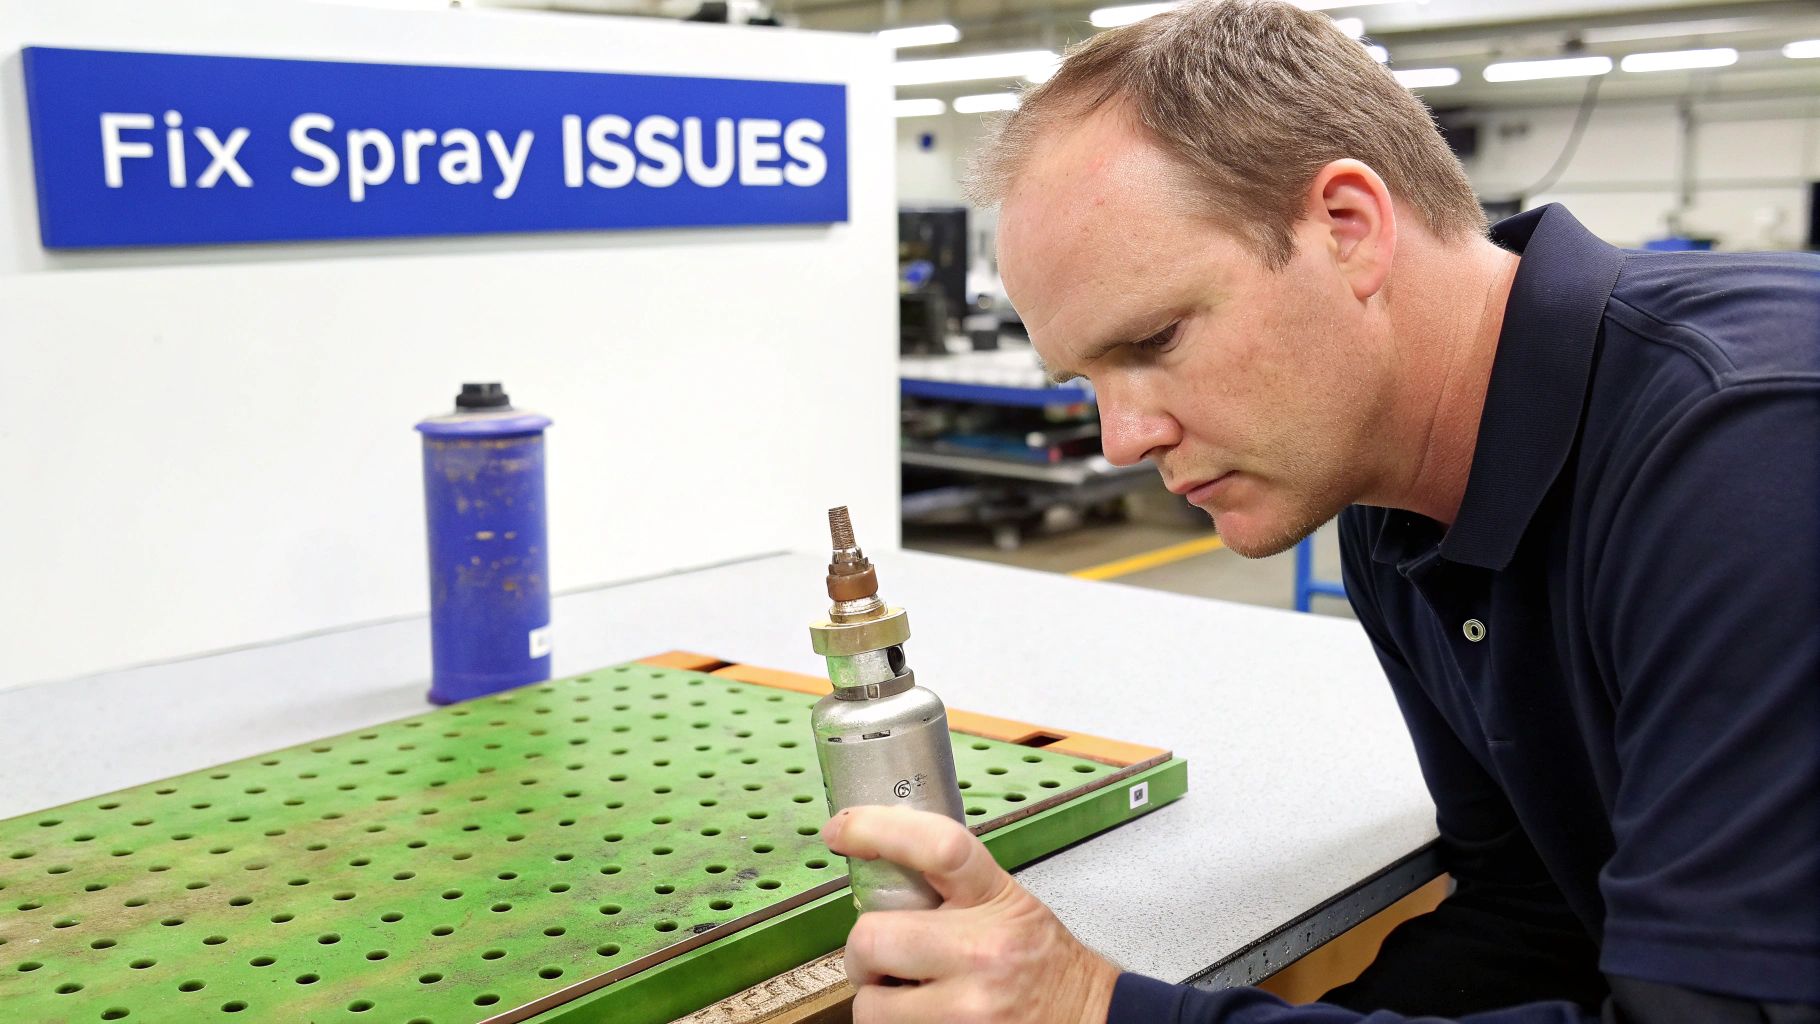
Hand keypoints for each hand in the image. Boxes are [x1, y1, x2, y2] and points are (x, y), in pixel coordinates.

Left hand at [823, 805, 1120, 1023]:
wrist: (1092, 1018)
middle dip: (863, 953)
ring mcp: (969, 1009)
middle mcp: (983, 952)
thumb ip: (952, 887)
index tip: (842, 828)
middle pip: (872, 937)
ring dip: (878, 1001)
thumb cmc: (1043, 962)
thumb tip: (877, 865)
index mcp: (995, 900)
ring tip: (910, 996)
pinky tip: (924, 1016)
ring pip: (871, 1004)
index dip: (876, 828)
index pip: (936, 844)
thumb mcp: (1009, 903)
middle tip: (879, 957)